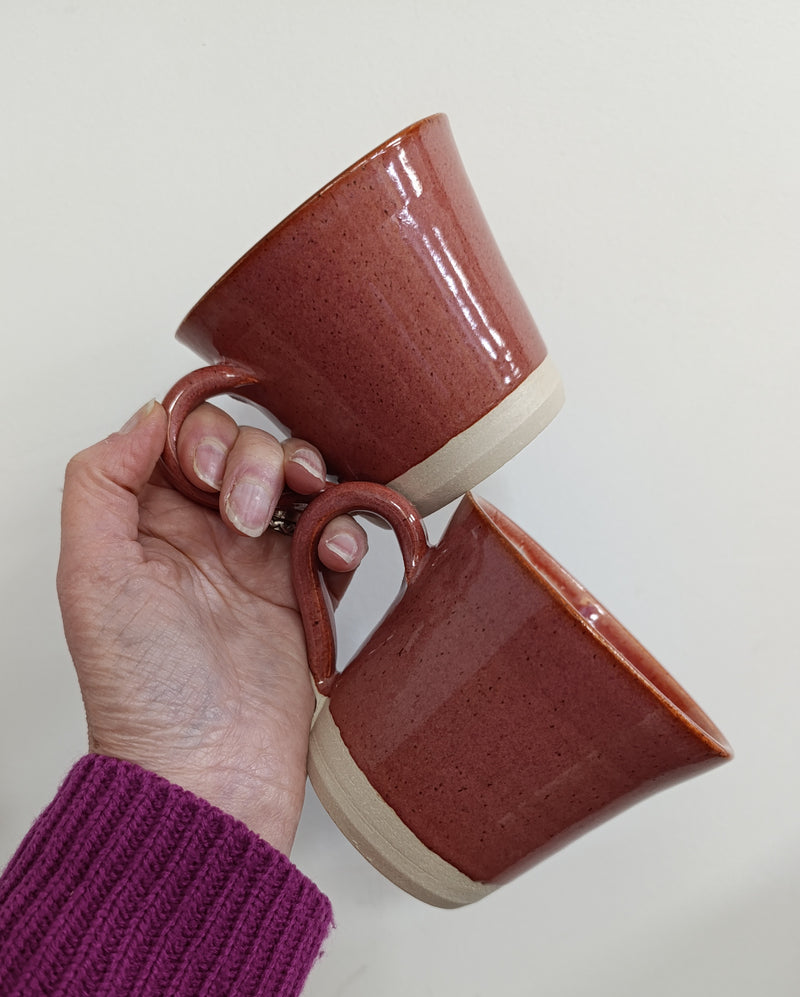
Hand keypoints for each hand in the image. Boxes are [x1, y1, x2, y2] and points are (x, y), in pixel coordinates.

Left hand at [56, 399, 366, 853]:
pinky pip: (336, 534)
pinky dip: (345, 528)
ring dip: (305, 476)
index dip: (203, 435)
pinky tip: (334, 552)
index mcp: (148, 522)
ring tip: (299, 511)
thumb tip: (148, 414)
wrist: (210, 770)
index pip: (182, 437)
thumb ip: (102, 482)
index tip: (206, 472)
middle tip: (246, 514)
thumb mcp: (92, 575)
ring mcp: (258, 560)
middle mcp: (203, 533)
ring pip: (295, 478)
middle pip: (245, 447)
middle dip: (255, 460)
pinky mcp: (304, 590)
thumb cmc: (143, 689)